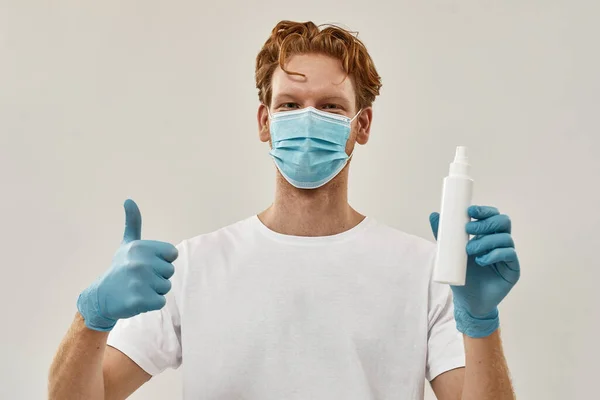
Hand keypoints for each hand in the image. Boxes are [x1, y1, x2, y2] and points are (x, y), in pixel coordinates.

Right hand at [77, 199, 177, 330]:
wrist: (101, 297)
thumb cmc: (120, 269)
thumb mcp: (127, 244)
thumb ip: (133, 223)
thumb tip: (129, 200)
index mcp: (141, 247)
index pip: (172, 254)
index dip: (161, 261)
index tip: (145, 264)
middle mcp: (141, 262)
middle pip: (170, 272)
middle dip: (158, 277)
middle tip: (139, 279)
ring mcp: (140, 281)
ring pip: (166, 287)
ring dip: (154, 291)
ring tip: (137, 288)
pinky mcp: (140, 299)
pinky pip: (161, 301)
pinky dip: (151, 303)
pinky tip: (137, 300)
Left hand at [429, 205, 519, 337]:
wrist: (468, 301)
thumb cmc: (461, 276)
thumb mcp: (450, 253)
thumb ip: (443, 235)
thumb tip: (434, 214)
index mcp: (487, 235)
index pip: (492, 215)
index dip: (484, 210)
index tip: (469, 210)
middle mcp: (500, 242)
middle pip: (503, 222)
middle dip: (485, 222)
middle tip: (468, 228)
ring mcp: (508, 255)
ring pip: (505, 238)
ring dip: (485, 240)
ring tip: (469, 250)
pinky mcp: (513, 269)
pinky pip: (509, 254)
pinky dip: (494, 254)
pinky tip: (481, 261)